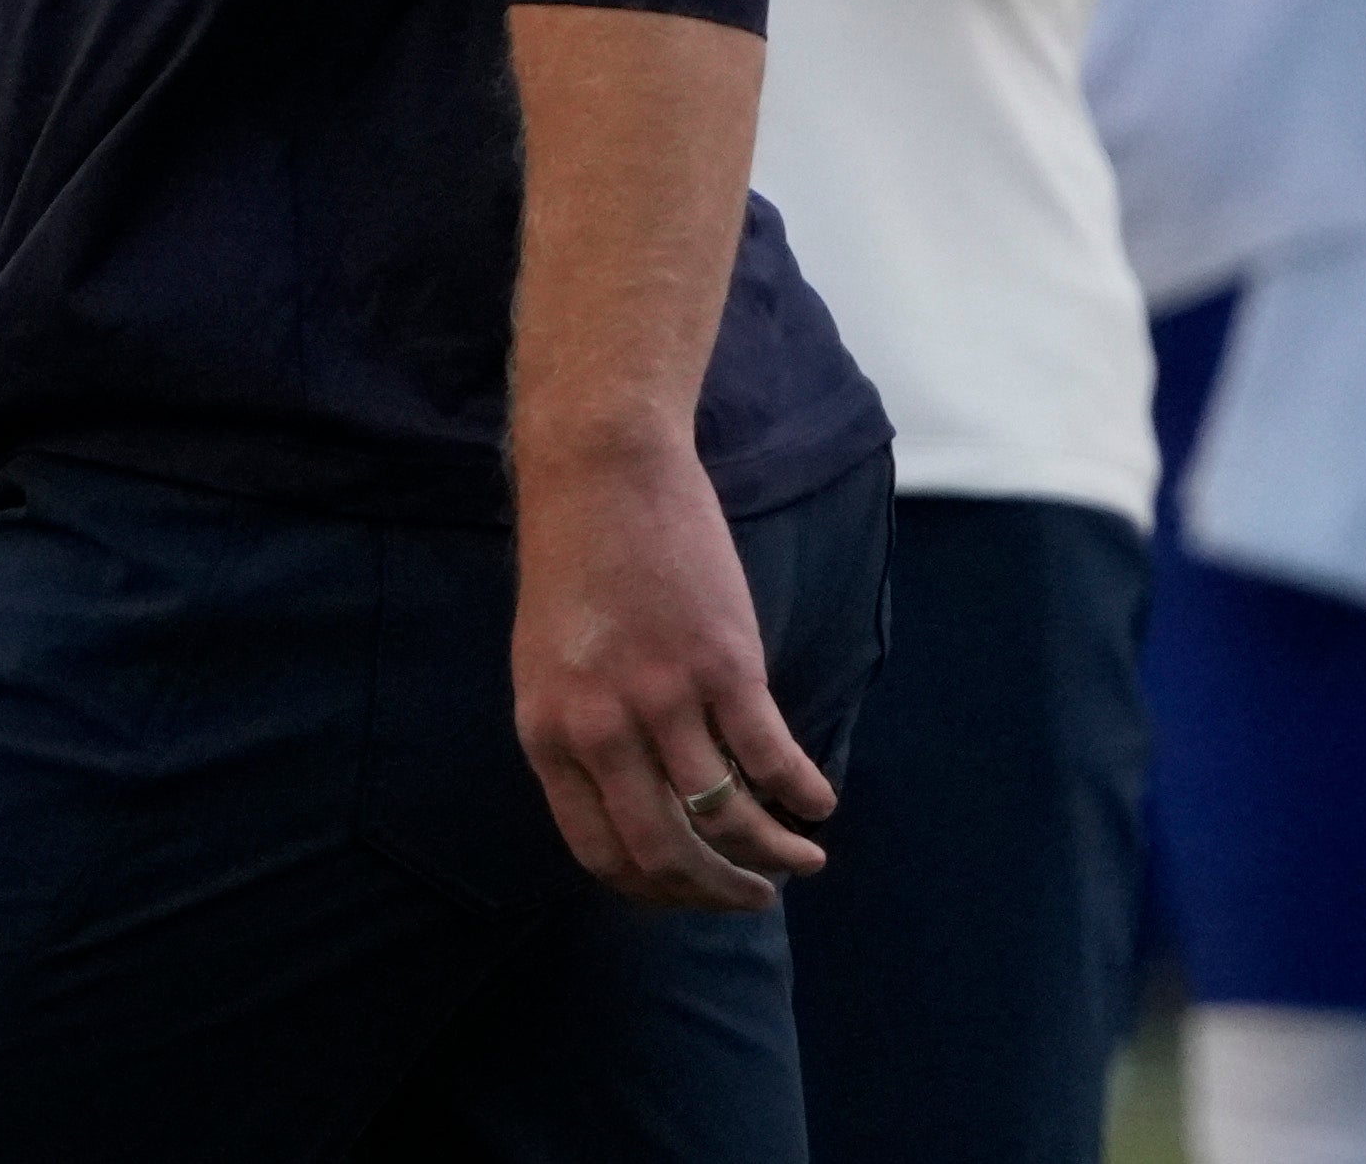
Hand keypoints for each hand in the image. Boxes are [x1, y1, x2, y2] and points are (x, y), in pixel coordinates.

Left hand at [509, 428, 836, 912]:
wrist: (602, 467)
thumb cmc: (576, 559)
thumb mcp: (548, 664)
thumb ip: (581, 736)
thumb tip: (635, 806)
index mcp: (547, 734)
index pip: (600, 854)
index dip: (655, 891)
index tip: (692, 895)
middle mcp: (599, 730)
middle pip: (666, 853)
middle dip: (718, 892)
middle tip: (756, 899)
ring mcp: (662, 699)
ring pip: (725, 817)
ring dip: (772, 855)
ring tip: (802, 862)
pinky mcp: (722, 664)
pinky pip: (771, 757)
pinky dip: (802, 792)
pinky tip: (818, 802)